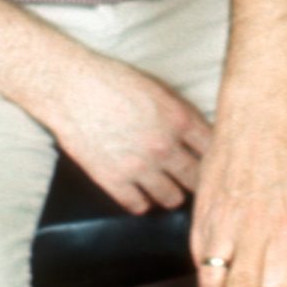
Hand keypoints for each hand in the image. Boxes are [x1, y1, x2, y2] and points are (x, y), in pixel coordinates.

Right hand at [37, 55, 213, 214]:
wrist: (70, 88)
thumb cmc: (112, 80)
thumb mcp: (158, 88)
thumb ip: (181, 113)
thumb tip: (200, 133)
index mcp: (179, 119)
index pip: (214, 150)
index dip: (215, 157)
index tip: (212, 162)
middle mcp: (164, 146)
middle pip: (197, 179)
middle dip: (198, 180)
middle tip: (193, 180)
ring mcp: (139, 166)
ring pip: (172, 198)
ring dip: (172, 194)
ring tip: (167, 187)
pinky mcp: (112, 179)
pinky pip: (138, 206)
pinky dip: (141, 202)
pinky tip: (140, 193)